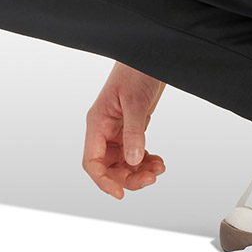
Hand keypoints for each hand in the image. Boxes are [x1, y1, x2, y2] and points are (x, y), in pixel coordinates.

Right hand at [82, 61, 166, 199]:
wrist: (150, 56)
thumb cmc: (136, 71)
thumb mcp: (135, 102)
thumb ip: (134, 132)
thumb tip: (133, 161)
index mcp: (97, 122)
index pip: (92, 161)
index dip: (103, 181)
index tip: (119, 194)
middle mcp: (104, 129)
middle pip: (108, 167)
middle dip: (128, 178)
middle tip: (150, 178)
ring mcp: (117, 130)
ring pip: (123, 163)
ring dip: (139, 171)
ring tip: (158, 168)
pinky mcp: (131, 128)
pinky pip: (134, 154)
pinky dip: (145, 161)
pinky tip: (158, 161)